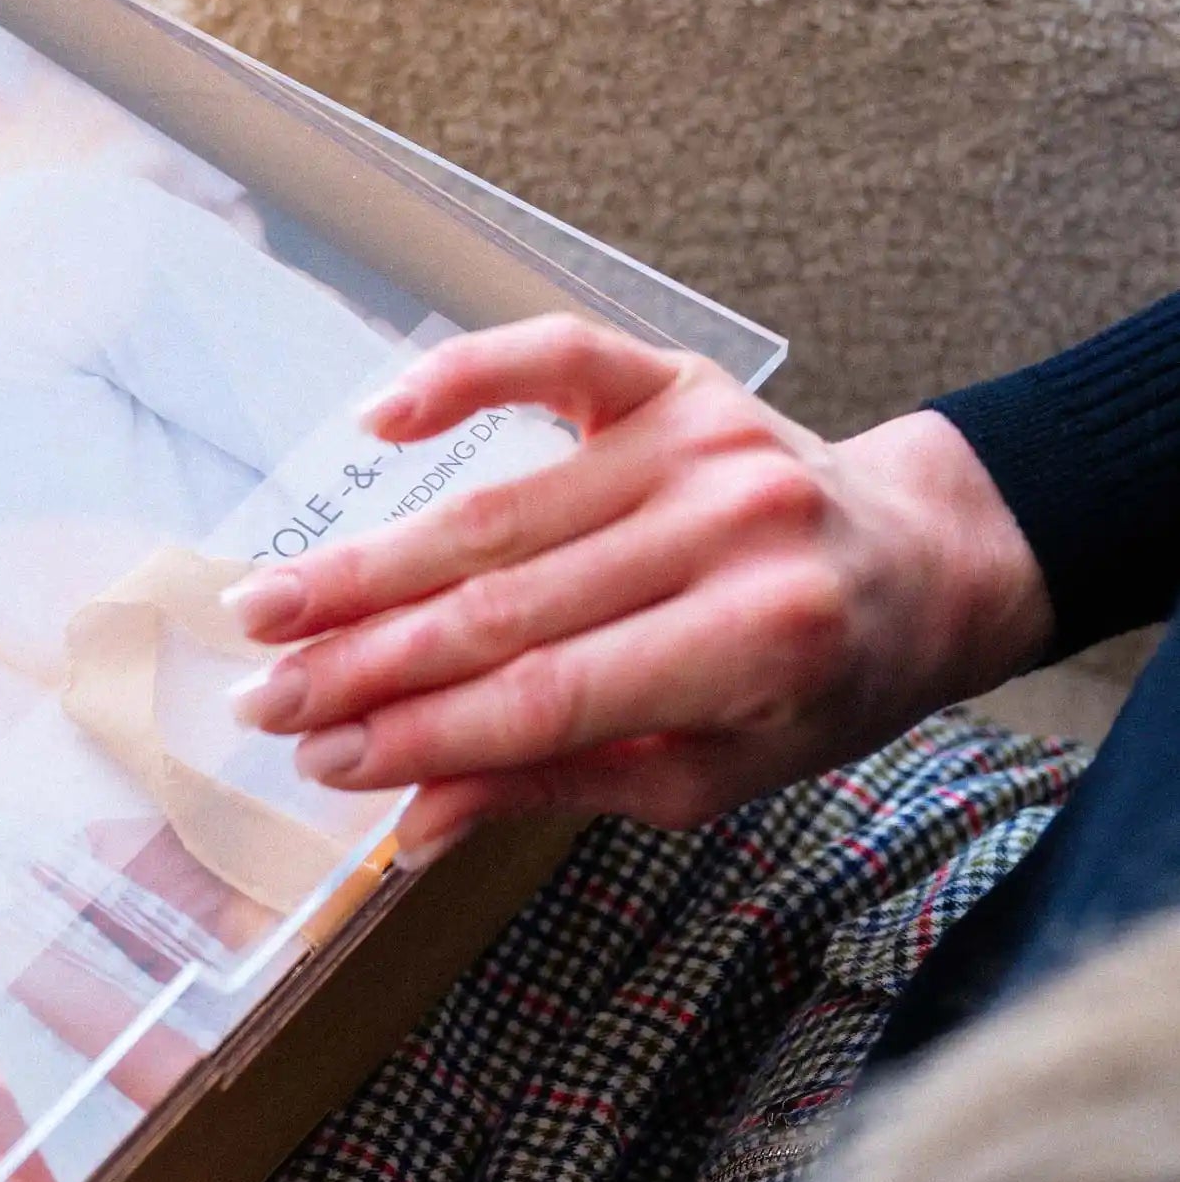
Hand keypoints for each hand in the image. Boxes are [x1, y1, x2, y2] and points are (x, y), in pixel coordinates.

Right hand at [227, 316, 1051, 855]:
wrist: (922, 562)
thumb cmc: (814, 688)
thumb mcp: (706, 774)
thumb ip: (557, 783)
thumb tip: (411, 822)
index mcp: (754, 644)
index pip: (542, 697)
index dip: (418, 733)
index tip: (318, 760)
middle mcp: (731, 528)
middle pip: (502, 607)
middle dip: (363, 661)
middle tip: (261, 697)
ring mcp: (702, 441)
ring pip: (495, 512)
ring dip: (367, 564)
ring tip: (267, 607)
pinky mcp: (677, 379)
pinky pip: (553, 359)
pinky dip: (462, 378)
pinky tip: (378, 421)